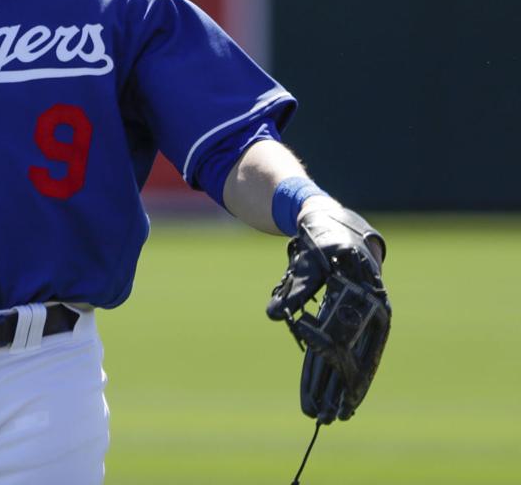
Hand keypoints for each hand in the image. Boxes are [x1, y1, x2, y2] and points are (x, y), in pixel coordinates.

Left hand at [267, 208, 390, 423]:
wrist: (336, 226)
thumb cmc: (322, 243)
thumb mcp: (308, 263)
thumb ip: (293, 289)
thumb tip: (273, 315)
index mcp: (365, 296)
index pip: (348, 340)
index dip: (335, 370)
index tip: (322, 390)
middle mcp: (371, 312)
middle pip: (353, 358)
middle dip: (336, 389)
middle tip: (321, 417)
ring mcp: (366, 318)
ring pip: (350, 359)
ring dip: (336, 387)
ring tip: (323, 414)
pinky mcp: (355, 322)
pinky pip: (344, 349)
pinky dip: (332, 369)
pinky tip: (325, 391)